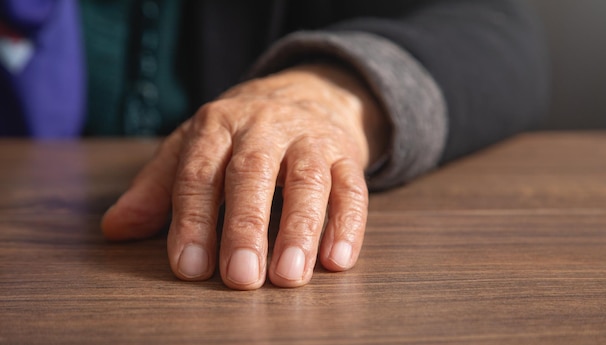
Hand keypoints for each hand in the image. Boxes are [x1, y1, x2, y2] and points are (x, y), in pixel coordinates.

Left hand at [101, 63, 388, 288]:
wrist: (308, 93)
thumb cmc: (243, 132)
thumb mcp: (196, 146)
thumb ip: (158, 187)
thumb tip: (115, 229)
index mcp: (218, 125)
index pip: (199, 172)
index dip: (193, 220)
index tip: (190, 267)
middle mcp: (264, 127)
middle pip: (253, 174)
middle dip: (246, 227)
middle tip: (240, 277)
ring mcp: (309, 139)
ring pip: (307, 181)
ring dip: (301, 229)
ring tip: (290, 275)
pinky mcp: (346, 155)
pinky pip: (353, 187)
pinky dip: (349, 223)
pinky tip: (338, 259)